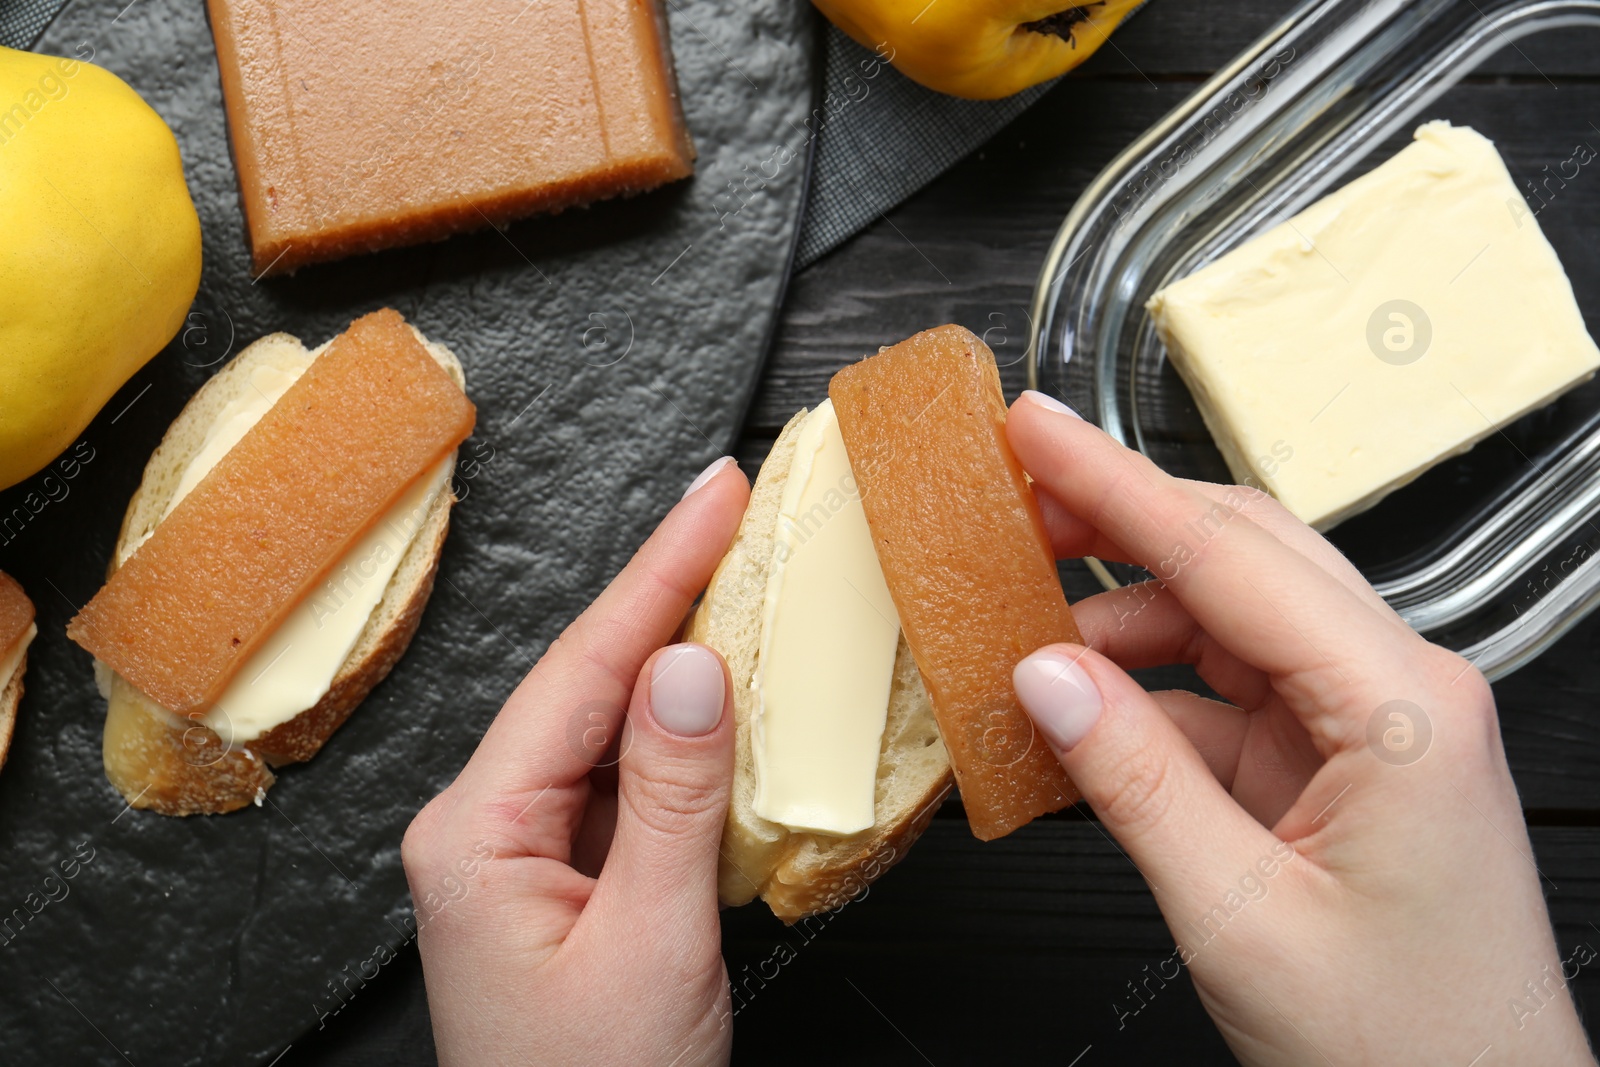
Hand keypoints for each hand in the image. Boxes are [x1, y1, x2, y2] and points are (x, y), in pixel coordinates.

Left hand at [402, 456, 747, 1066]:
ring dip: (679, 663)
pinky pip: (627, 783)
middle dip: (666, 596)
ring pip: (611, 728)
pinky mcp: (567, 881)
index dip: (657, 571)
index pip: (581, 670)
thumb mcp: (651, 942)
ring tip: (742, 584)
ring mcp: (523, 855)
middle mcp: (485, 829)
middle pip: (588, 683)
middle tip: (733, 515)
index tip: (713, 497)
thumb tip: (691, 669)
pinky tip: (728, 702)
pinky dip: (685, 741)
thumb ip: (671, 798)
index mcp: (476, 833)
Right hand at [1006, 392, 1594, 1065]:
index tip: (1034, 429)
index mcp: (1400, 706)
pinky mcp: (1338, 763)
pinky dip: (1147, 692)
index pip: (1230, 558)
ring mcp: (1368, 724)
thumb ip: (1133, 783)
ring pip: (1230, 618)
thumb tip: (1046, 676)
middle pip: (1242, 557)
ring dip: (1126, 614)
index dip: (1116, 484)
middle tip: (1016, 494)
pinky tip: (1083, 707)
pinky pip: (1228, 693)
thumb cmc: (1406, 1048)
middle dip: (1122, 519)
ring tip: (1028, 621)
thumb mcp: (1240, 919)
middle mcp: (1396, 691)